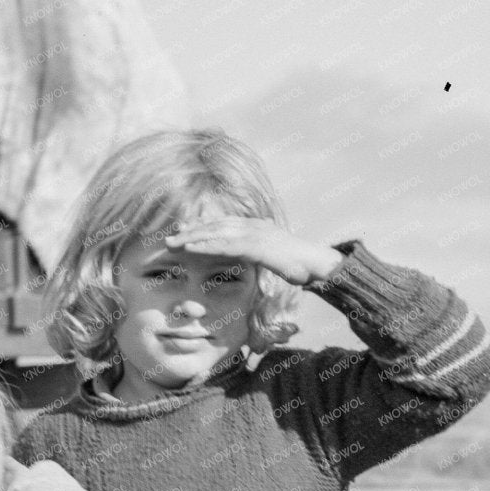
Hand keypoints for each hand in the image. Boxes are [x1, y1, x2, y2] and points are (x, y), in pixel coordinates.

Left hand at [163, 218, 342, 285]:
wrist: (320, 265)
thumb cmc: (300, 265)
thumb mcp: (275, 259)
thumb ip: (261, 257)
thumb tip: (254, 261)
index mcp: (257, 227)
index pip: (223, 225)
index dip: (202, 228)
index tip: (182, 233)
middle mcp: (254, 226)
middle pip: (216, 226)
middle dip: (191, 231)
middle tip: (169, 238)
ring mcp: (256, 233)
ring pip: (217, 233)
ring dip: (193, 238)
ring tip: (173, 244)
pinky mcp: (258, 245)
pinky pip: (227, 245)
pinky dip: (207, 245)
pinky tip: (192, 249)